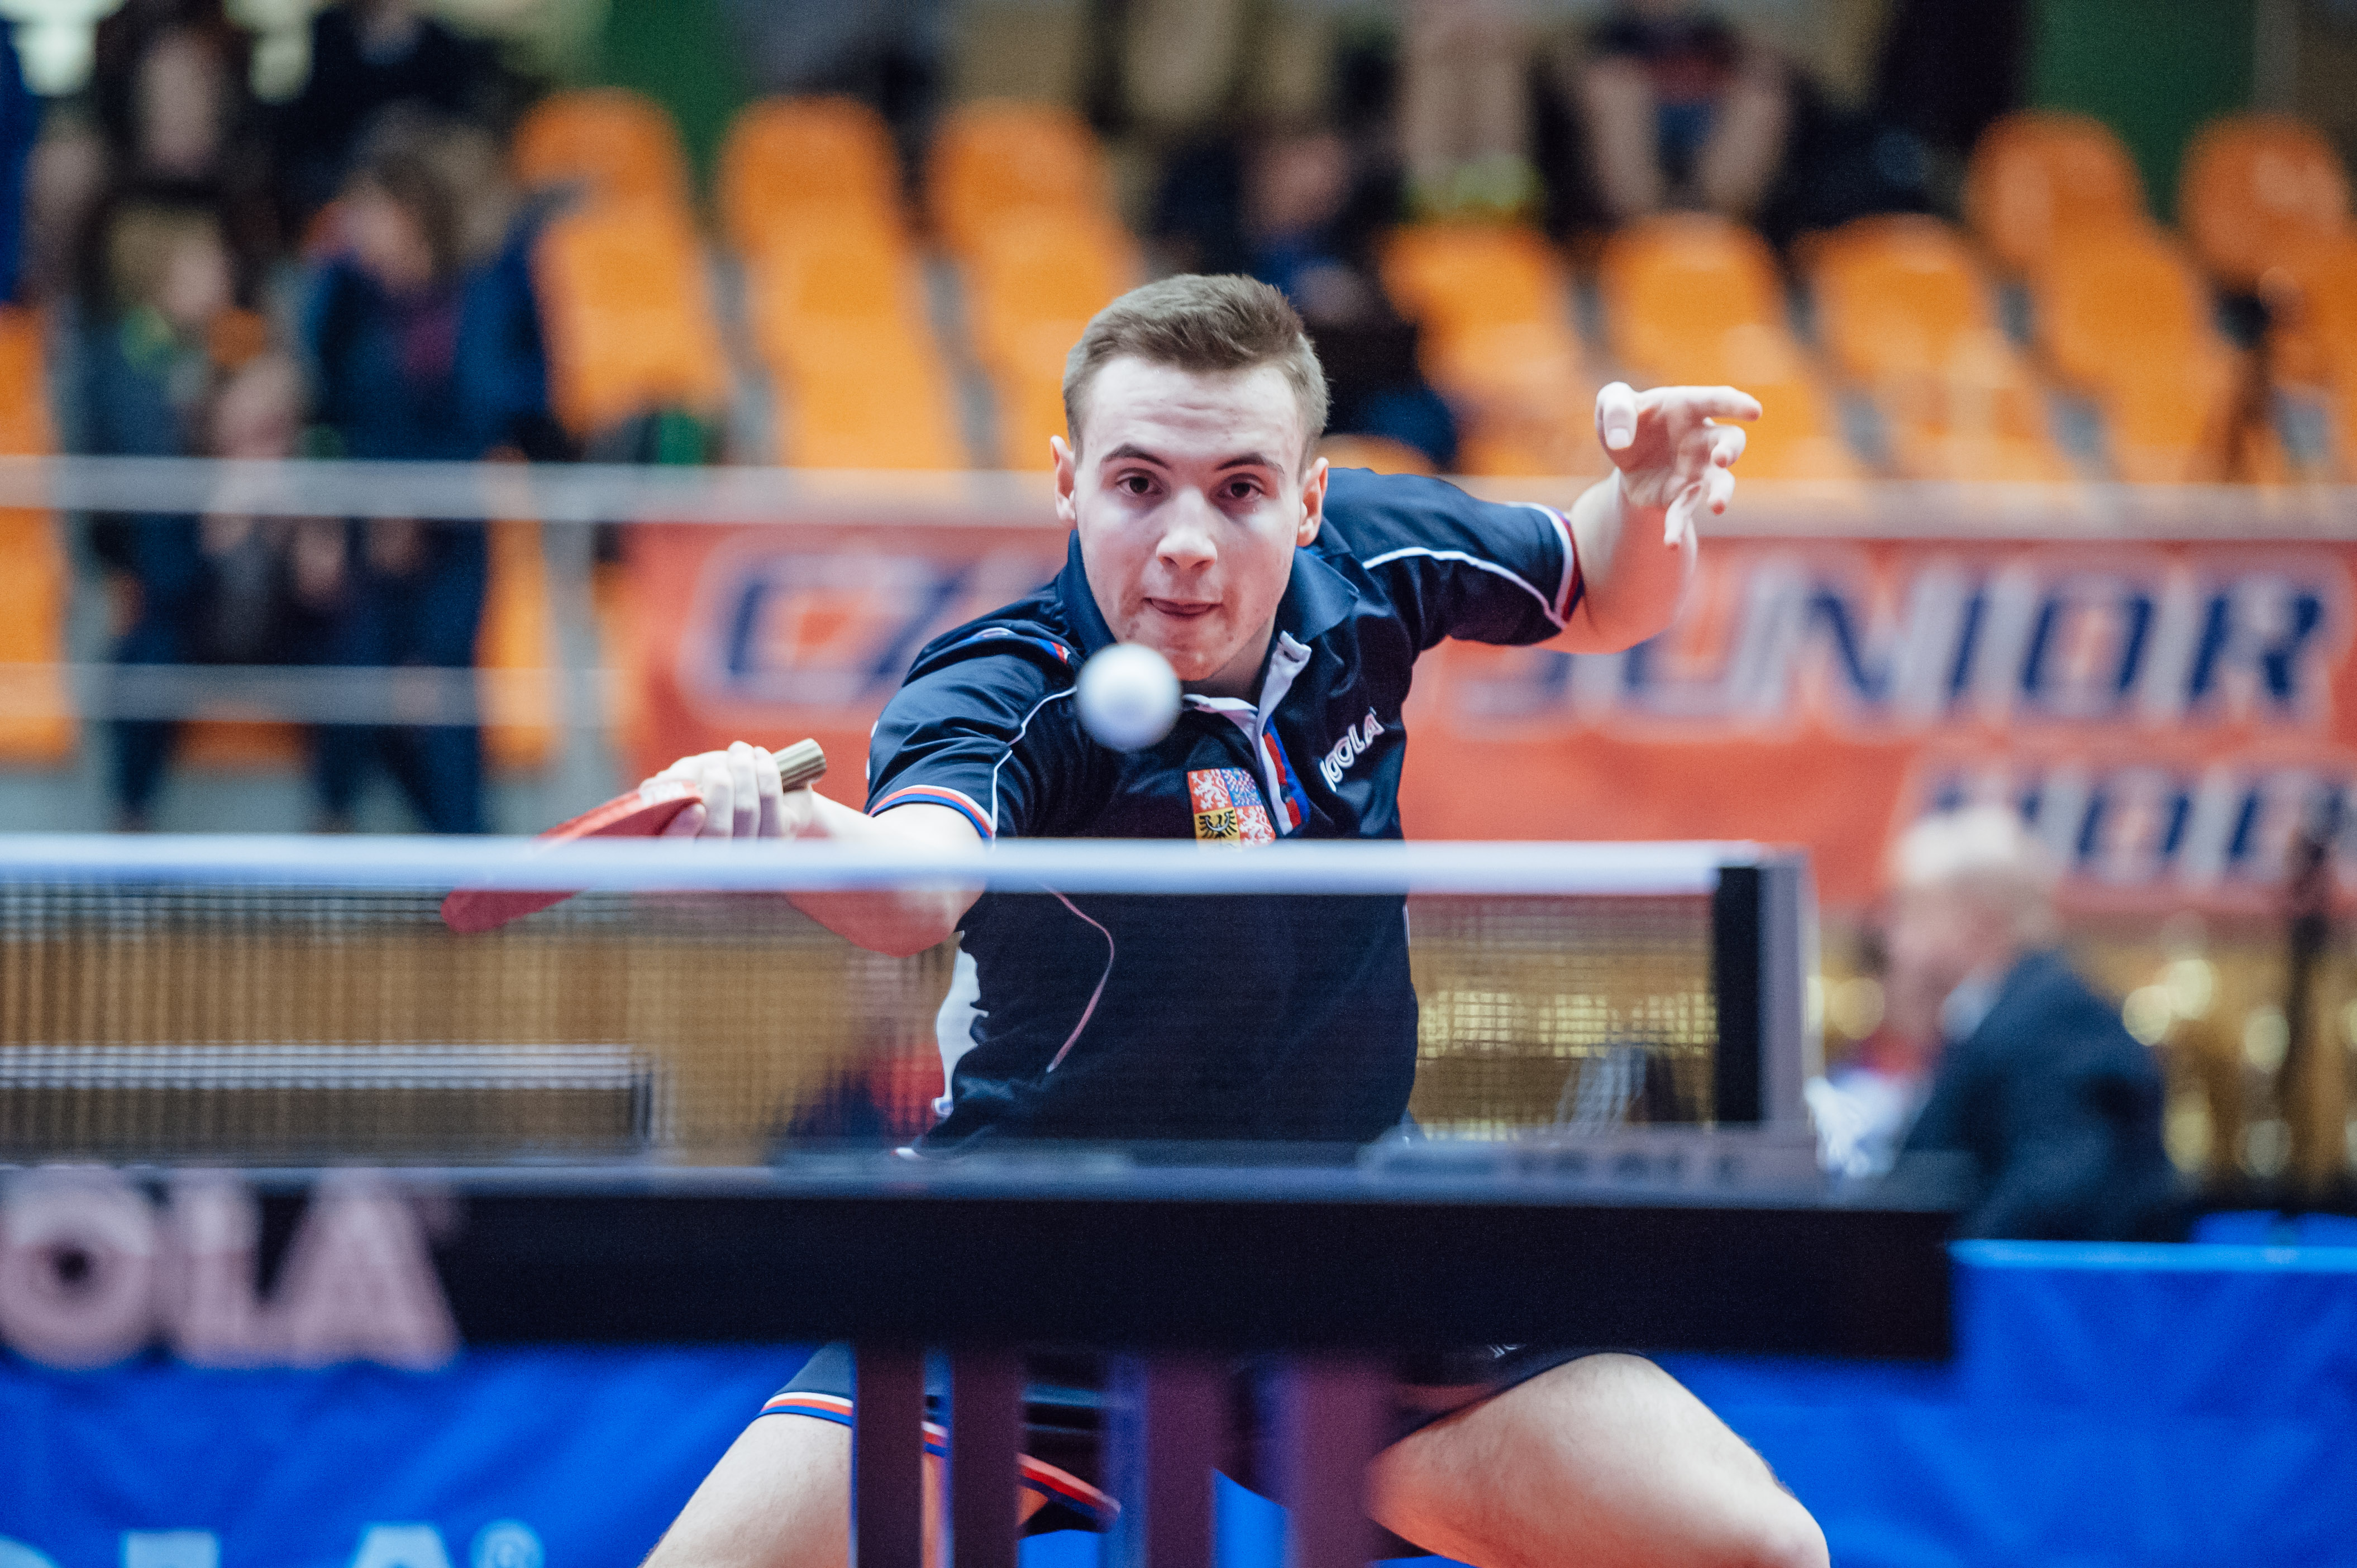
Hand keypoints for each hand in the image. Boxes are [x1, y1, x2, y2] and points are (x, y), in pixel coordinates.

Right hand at [638, 741, 815, 838]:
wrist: (768, 785)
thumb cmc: (717, 782)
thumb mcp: (690, 776)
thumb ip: (673, 780)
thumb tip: (659, 784)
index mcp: (685, 850)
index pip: (677, 853)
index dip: (683, 832)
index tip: (695, 808)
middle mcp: (718, 861)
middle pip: (718, 830)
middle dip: (720, 790)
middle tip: (718, 768)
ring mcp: (750, 854)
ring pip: (746, 811)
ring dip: (743, 772)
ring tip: (740, 751)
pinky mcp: (779, 838)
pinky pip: (770, 800)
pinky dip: (765, 772)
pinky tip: (760, 756)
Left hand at [1594, 382, 1761, 543]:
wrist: (1620, 453)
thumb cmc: (1625, 418)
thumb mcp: (1611, 402)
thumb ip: (1614, 408)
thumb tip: (1620, 440)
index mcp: (1687, 407)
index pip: (1717, 400)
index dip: (1736, 404)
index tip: (1754, 412)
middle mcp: (1700, 438)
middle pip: (1729, 441)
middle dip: (1730, 450)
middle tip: (1721, 459)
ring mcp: (1696, 469)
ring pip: (1719, 482)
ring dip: (1722, 493)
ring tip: (1717, 506)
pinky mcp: (1681, 496)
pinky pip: (1684, 513)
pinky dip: (1677, 528)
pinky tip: (1670, 543)